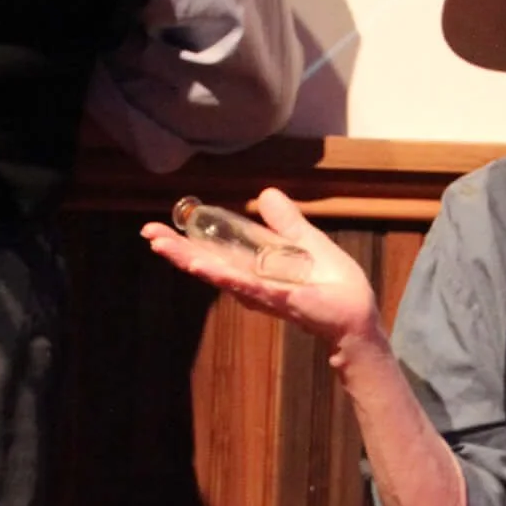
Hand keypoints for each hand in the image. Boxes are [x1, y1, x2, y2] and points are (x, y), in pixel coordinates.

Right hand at [142, 187, 382, 356]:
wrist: (356, 311)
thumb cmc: (334, 283)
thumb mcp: (304, 240)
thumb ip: (284, 221)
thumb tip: (266, 193)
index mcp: (254, 269)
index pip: (214, 254)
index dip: (186, 242)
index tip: (158, 229)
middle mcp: (252, 284)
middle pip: (208, 265)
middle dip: (178, 251)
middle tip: (148, 235)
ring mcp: (263, 293)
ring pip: (221, 275)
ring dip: (192, 261)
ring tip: (163, 247)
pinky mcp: (281, 298)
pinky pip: (249, 285)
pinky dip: (226, 276)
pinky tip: (204, 267)